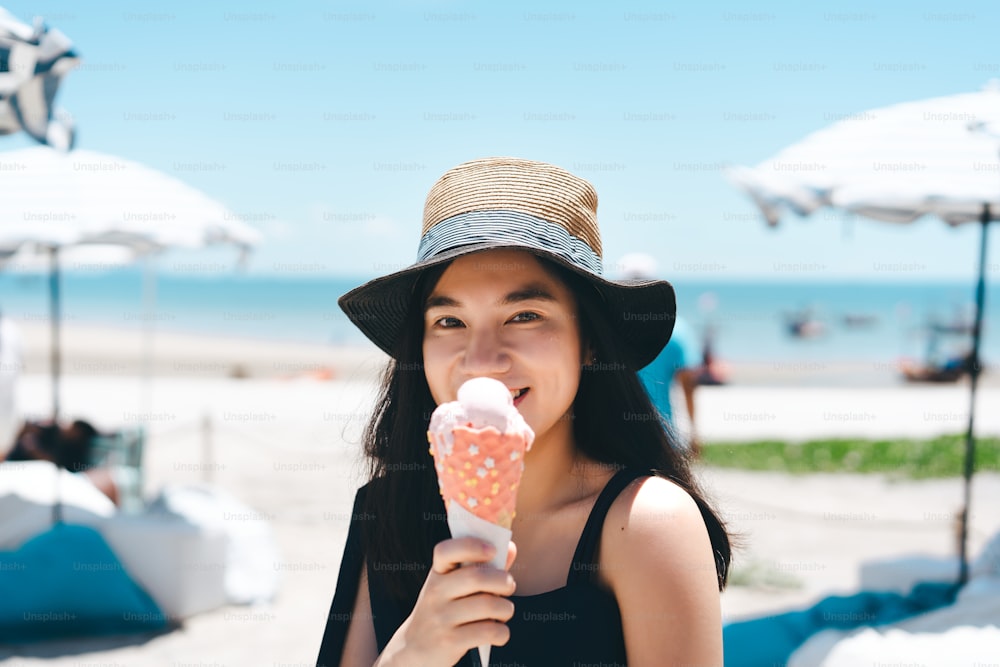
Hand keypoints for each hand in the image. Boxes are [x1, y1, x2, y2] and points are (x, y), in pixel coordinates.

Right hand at [377, 537, 517, 666]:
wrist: (414, 648)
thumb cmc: (445, 610)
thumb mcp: (453, 586)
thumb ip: (483, 566)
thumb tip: (512, 548)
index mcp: (437, 573)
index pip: (446, 551)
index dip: (472, 546)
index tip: (492, 550)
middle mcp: (435, 592)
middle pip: (477, 577)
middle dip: (503, 581)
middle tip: (508, 586)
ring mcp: (441, 618)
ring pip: (488, 605)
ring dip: (506, 608)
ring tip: (504, 611)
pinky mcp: (450, 642)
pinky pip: (489, 632)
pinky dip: (503, 632)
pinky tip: (498, 632)